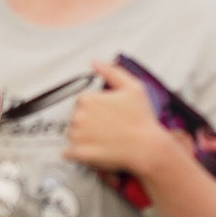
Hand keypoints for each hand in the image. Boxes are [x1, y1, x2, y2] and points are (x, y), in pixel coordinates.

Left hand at [64, 59, 180, 178]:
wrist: (147, 148)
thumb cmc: (141, 119)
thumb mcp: (133, 87)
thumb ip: (111, 71)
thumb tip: (95, 62)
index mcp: (87, 99)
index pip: (82, 102)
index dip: (96, 109)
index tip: (107, 114)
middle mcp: (79, 117)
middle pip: (76, 118)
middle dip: (88, 122)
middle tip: (107, 127)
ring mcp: (78, 136)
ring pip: (72, 134)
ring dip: (83, 137)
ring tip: (103, 139)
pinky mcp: (79, 154)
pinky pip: (68, 153)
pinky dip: (75, 153)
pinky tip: (92, 151)